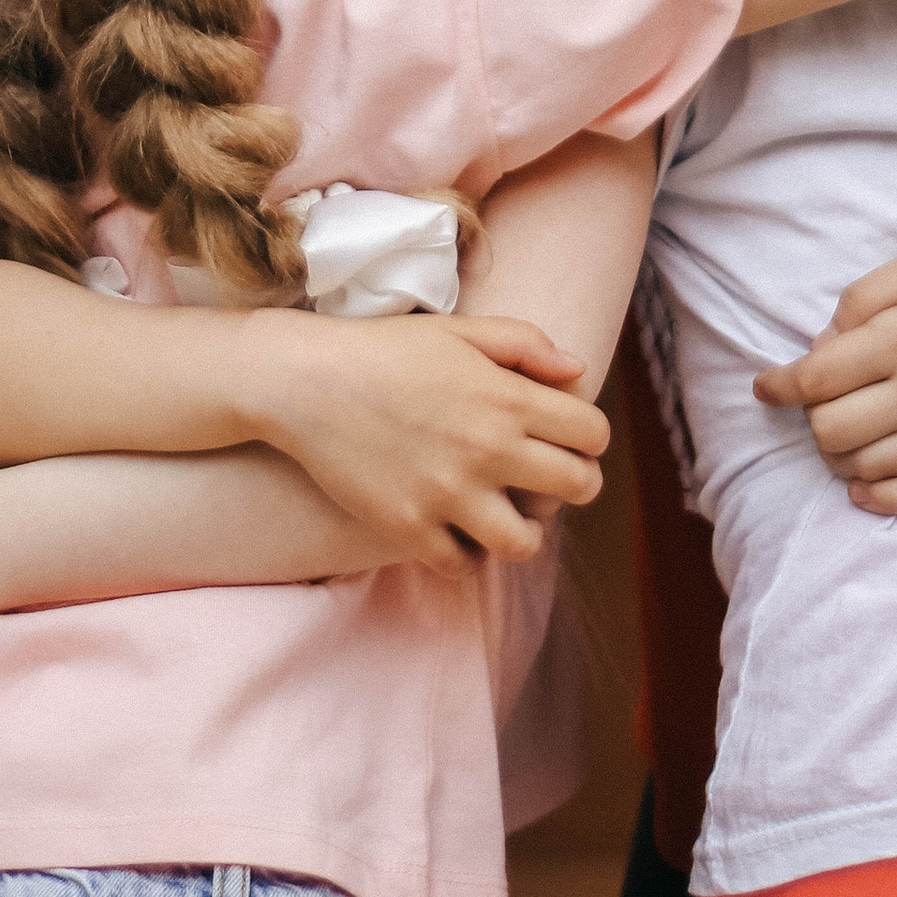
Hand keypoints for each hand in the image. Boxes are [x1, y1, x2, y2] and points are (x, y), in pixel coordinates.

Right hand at [259, 310, 607, 562]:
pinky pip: (463, 564)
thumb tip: (578, 368)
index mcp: (506, 397)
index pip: (592, 433)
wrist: (304, 382)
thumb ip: (524, 343)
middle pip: (577, 486)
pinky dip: (467, 551)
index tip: (571, 439)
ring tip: (507, 514)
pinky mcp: (409, 528)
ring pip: (525, 542)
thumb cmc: (385, 351)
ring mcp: (448, 494)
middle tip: (549, 480)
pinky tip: (457, 527)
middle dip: (576, 483)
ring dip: (525, 531)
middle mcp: (487, 449)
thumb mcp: (458, 331)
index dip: (589, 437)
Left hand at [754, 235, 896, 514]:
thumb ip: (870, 296)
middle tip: (821, 407)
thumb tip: (824, 340)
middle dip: (814, 421)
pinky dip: (881, 500)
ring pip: (869, 468)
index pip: (815, 379)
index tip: (767, 388)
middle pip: (833, 431)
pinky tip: (863, 491)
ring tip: (843, 443)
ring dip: (841, 460)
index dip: (781, 388)